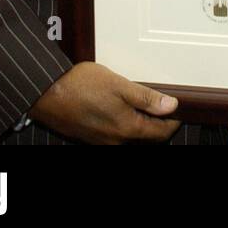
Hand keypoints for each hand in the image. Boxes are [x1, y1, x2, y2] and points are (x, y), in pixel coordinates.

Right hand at [30, 62, 181, 143]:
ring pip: (131, 139)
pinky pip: (116, 136)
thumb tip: (171, 106)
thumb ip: (146, 98)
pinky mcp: (90, 137)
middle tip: (167, 107)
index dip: (174, 122)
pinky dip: (126, 127)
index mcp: (126, 129)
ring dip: (142, 126)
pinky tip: (124, 111)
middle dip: (160, 125)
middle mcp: (115, 141)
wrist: (46, 92)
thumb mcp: (120, 85)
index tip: (181, 110)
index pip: (160, 133)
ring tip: (148, 107)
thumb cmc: (80, 85)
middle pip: (147, 139)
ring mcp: (101, 141)